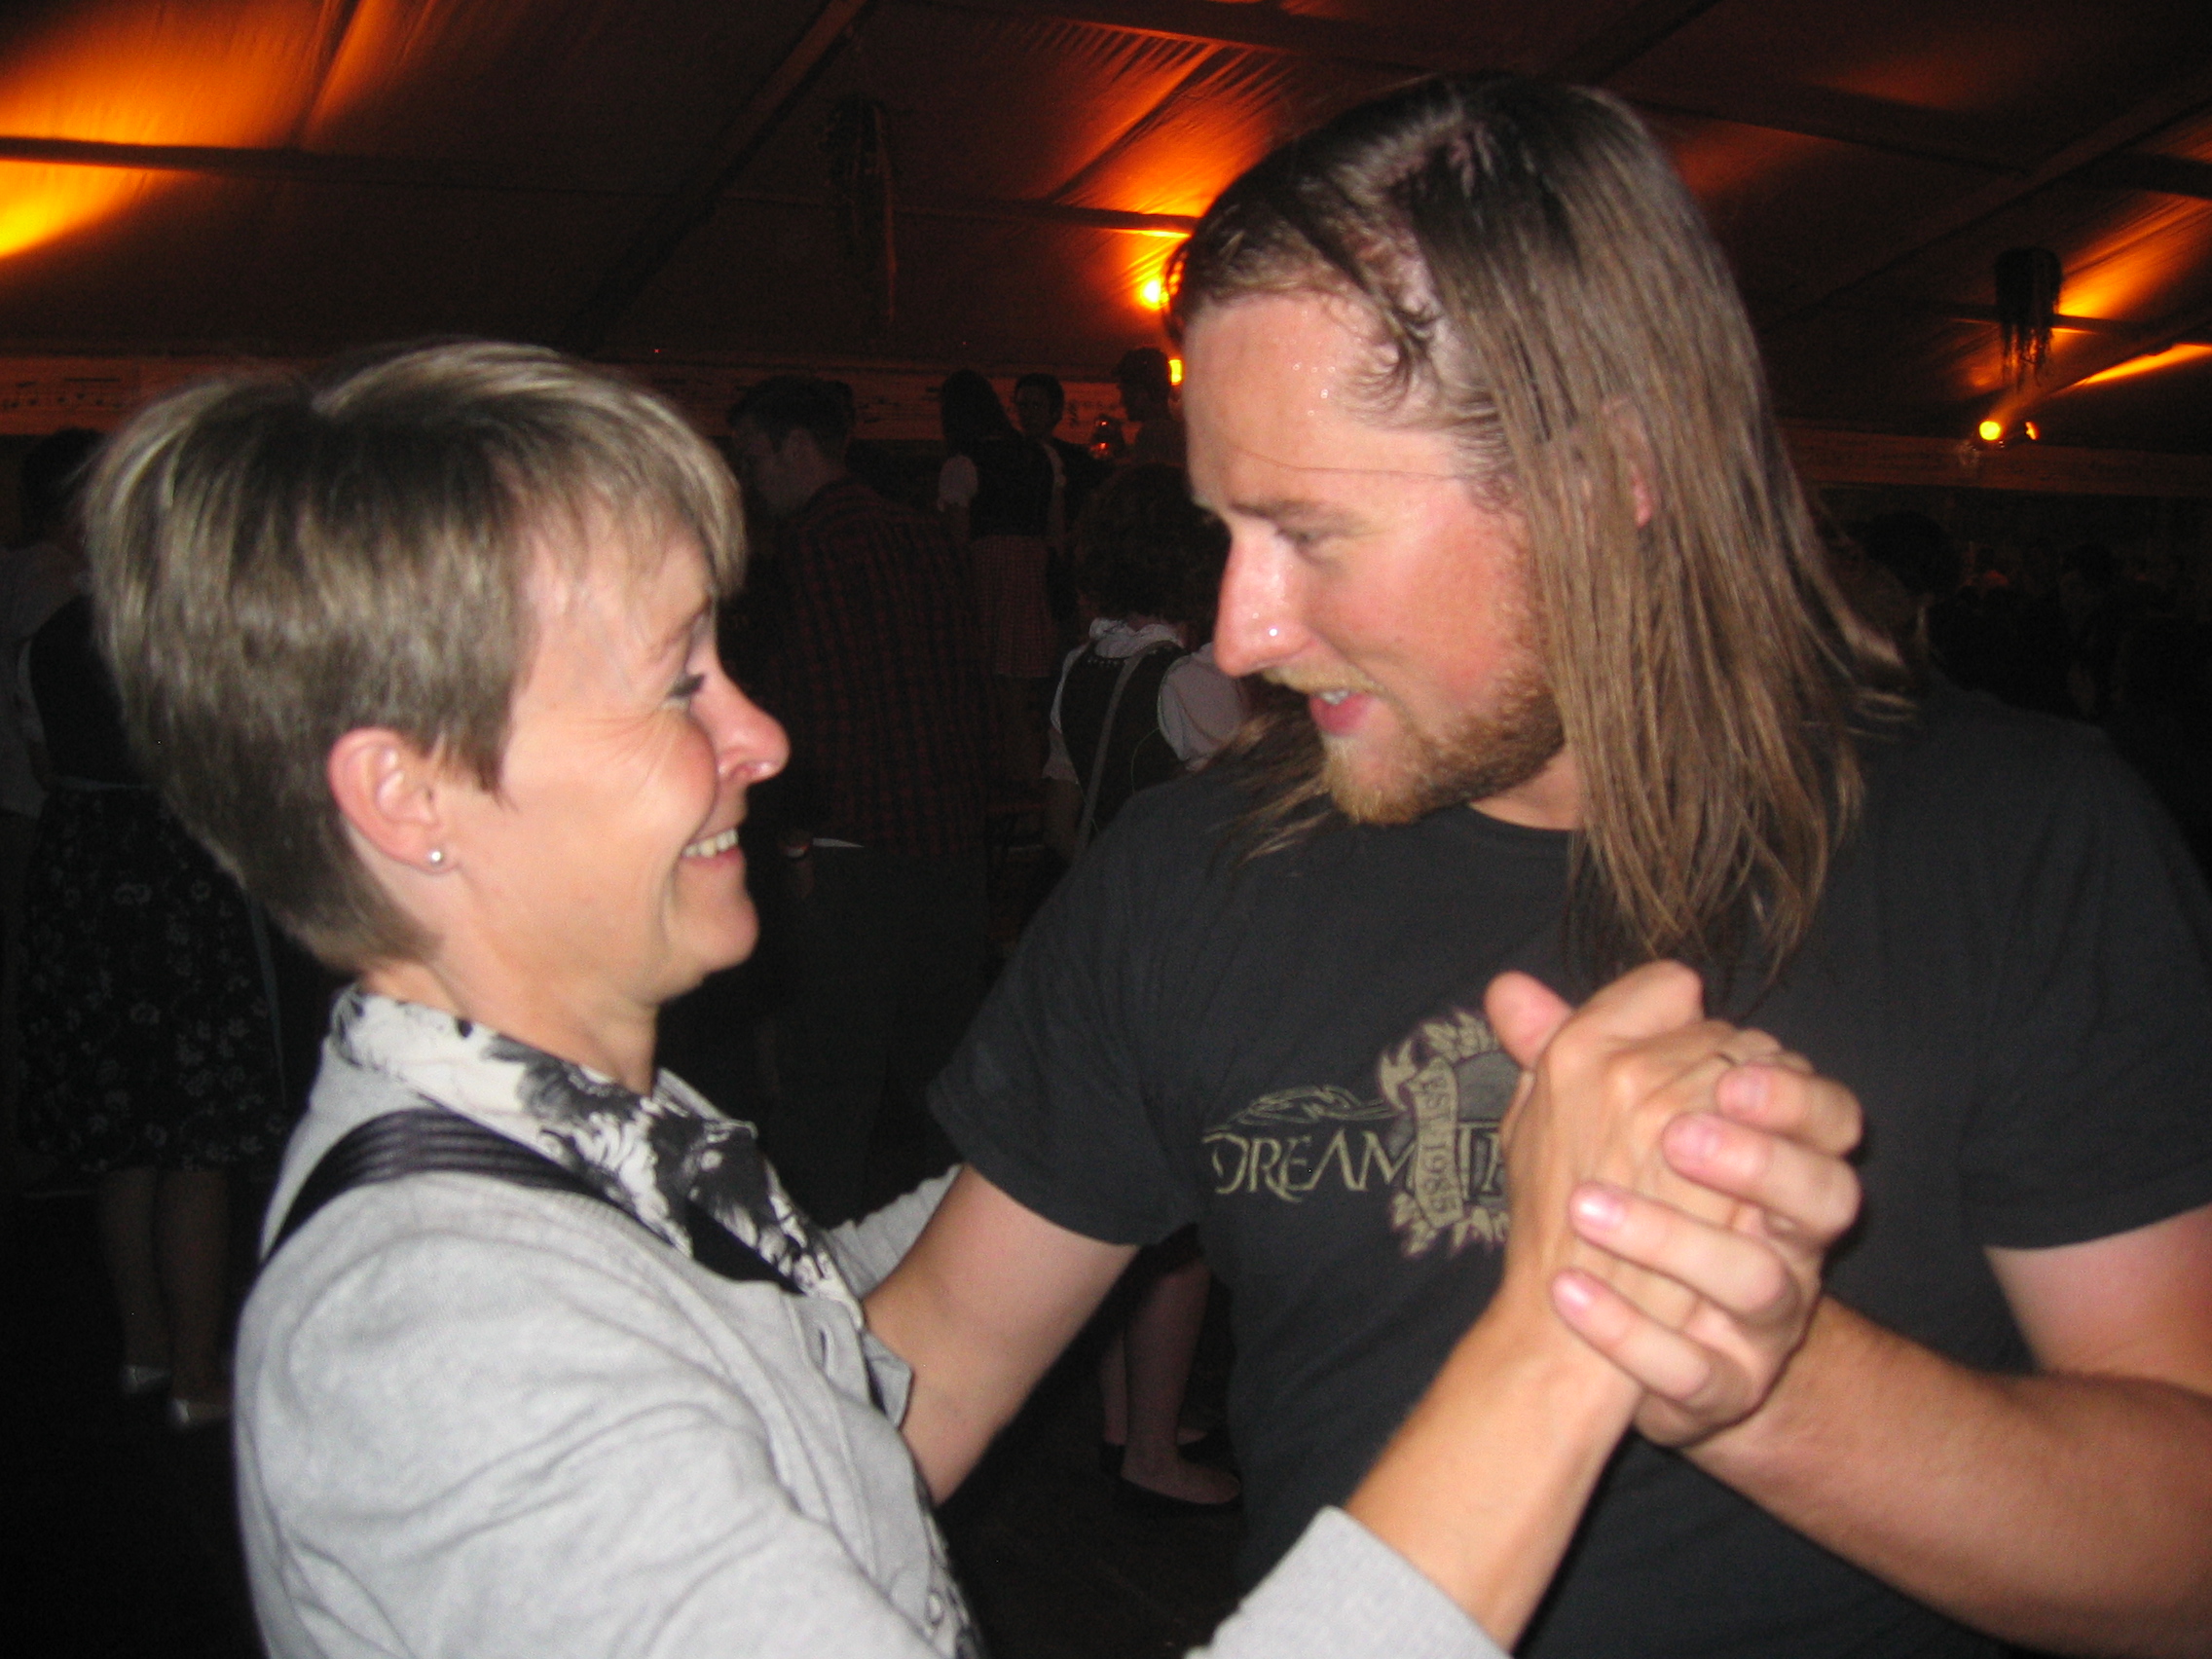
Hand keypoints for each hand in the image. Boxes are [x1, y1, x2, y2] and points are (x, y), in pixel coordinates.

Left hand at [1487, 965, 1860, 1445]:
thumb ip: (1577, 1054)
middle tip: (1676, 1136)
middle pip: (1824, 1196)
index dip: (1787, 1094)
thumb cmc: (1639, 1205)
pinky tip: (1567, 1294)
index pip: (1823, 1117)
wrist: (1641, 1340)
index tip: (1727, 1071)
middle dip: (1757, 1161)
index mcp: (1775, 1165)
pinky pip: (1696, 1371)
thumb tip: (1506, 989)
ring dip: (1676, 1242)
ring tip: (1587, 1206)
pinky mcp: (1723, 1387)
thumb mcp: (1605, 1125)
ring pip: (1760, 1286)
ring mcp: (1760, 1322)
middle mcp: (1786, 1243)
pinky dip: (1629, 1335)